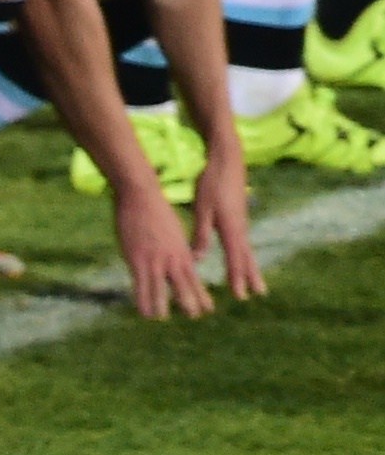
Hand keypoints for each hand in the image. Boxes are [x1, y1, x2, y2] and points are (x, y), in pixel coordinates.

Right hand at [112, 179, 216, 319]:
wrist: (142, 196)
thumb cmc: (155, 210)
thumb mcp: (172, 231)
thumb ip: (175, 248)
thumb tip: (180, 258)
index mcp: (182, 252)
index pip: (194, 278)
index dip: (201, 294)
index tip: (207, 308)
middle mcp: (173, 258)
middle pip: (184, 286)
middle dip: (190, 303)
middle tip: (195, 317)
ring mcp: (156, 260)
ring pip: (163, 289)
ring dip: (164, 306)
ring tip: (164, 319)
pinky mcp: (139, 259)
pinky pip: (142, 285)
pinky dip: (143, 300)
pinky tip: (144, 312)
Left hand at [194, 140, 265, 298]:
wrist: (227, 161)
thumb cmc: (212, 183)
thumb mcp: (201, 209)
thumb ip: (201, 234)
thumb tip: (197, 258)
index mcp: (231, 227)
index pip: (236, 258)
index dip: (237, 277)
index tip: (240, 294)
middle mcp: (240, 227)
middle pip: (247, 256)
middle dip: (251, 276)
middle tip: (258, 294)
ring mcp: (242, 222)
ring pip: (247, 249)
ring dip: (250, 267)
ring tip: (255, 282)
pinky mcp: (239, 217)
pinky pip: (243, 241)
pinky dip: (245, 254)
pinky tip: (243, 259)